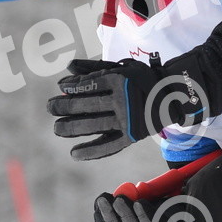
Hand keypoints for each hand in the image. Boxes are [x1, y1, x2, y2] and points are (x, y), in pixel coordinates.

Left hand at [47, 57, 206, 160]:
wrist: (170, 96)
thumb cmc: (140, 79)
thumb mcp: (120, 67)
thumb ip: (94, 67)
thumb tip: (68, 67)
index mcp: (121, 81)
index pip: (91, 84)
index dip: (73, 88)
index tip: (60, 89)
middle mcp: (124, 101)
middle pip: (89, 105)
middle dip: (66, 107)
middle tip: (50, 107)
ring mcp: (127, 121)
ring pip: (94, 125)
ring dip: (72, 128)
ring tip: (57, 128)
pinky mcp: (131, 137)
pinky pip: (108, 146)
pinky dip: (91, 151)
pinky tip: (74, 153)